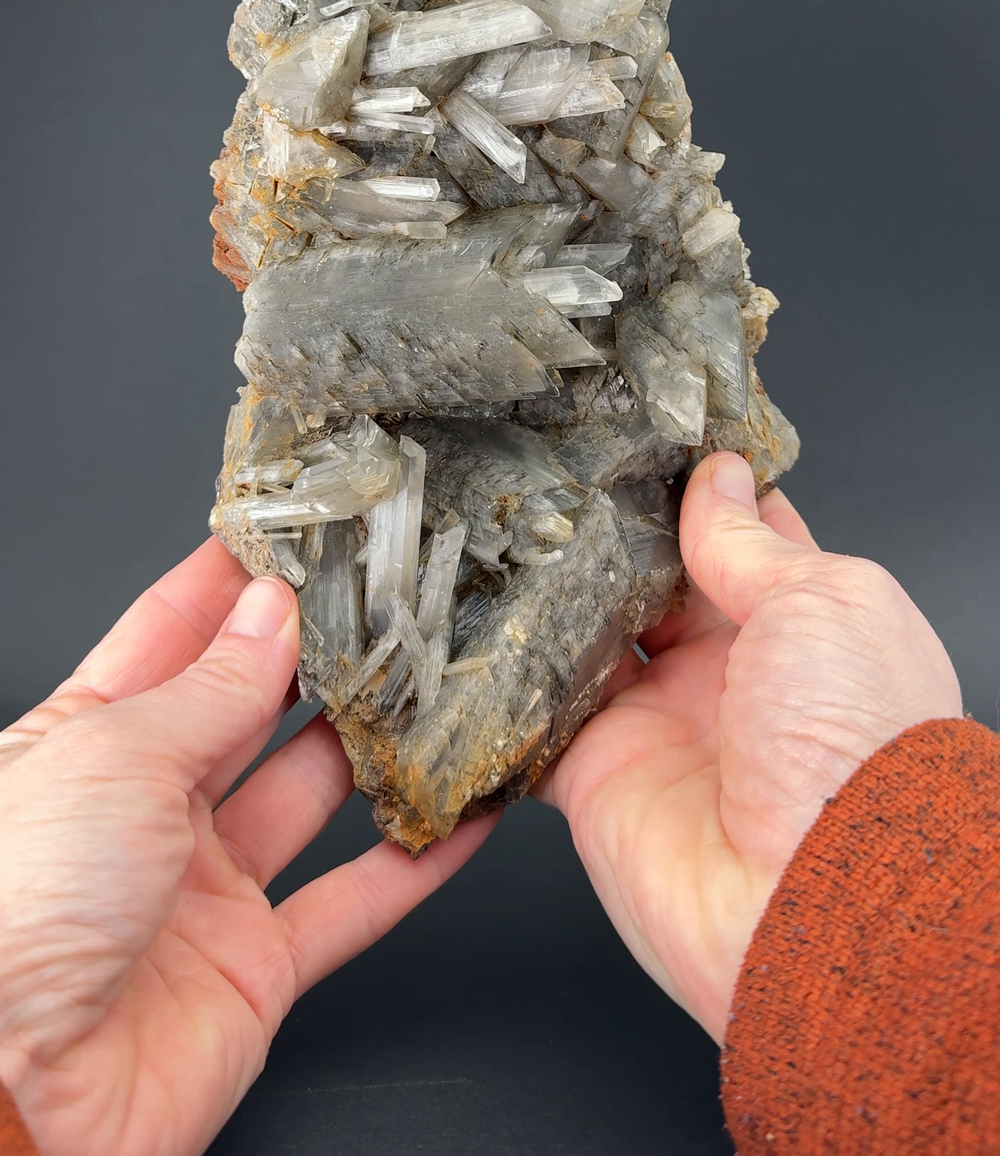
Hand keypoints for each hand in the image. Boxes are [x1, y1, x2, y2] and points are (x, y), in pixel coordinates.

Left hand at [0, 540, 494, 1154]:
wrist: (12, 1100)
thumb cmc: (13, 918)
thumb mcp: (114, 759)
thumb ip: (212, 690)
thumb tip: (272, 615)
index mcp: (85, 743)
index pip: (171, 637)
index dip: (234, 584)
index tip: (296, 533)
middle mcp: (146, 810)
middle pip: (250, 708)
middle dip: (315, 651)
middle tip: (384, 593)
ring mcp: (203, 889)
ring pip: (310, 794)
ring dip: (372, 744)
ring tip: (432, 681)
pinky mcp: (254, 966)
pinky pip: (352, 902)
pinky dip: (414, 863)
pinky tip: (460, 817)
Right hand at [539, 451, 961, 1042]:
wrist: (818, 899)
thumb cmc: (855, 743)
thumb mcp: (821, 600)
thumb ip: (747, 542)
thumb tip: (716, 479)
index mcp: (797, 622)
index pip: (737, 535)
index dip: (696, 486)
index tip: (644, 433)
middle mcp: (725, 672)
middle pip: (648, 583)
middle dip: (608, 532)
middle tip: (552, 469)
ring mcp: (657, 723)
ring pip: (584, 639)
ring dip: (550, 595)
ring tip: (504, 522)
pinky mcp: (594, 776)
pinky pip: (534, 723)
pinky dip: (503, 689)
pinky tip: (473, 627)